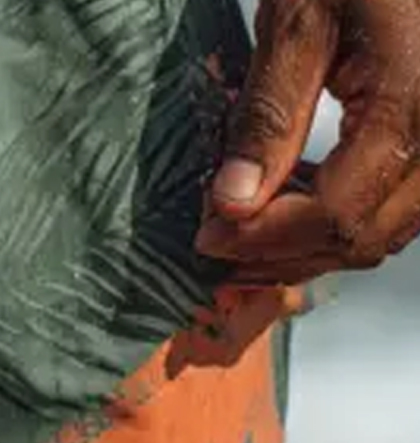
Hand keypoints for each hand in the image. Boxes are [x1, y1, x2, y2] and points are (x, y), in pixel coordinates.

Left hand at [196, 0, 419, 283]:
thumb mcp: (298, 21)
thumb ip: (267, 117)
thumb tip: (232, 202)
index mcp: (410, 102)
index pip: (335, 213)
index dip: (265, 238)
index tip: (210, 235)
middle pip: (360, 238)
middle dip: (281, 251)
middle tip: (219, 237)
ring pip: (380, 237)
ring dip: (308, 246)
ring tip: (244, 228)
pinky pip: (393, 213)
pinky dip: (337, 223)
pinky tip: (288, 207)